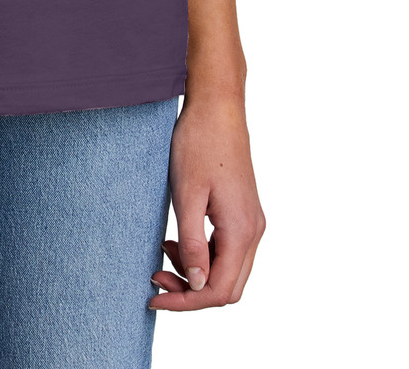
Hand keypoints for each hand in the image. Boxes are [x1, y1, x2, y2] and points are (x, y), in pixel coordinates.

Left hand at [148, 90, 264, 311]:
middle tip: (156, 278)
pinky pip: (227, 249)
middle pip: (227, 287)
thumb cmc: (199, 143)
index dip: (186, 302)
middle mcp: (254, 231)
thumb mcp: (188, 194)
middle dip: (191, 292)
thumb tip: (197, 284)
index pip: (218, 290)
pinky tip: (177, 239)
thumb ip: (193, 243)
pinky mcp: (244, 211)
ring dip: (196, 273)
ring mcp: (251, 221)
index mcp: (242, 231)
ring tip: (163, 253)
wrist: (217, 106)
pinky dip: (203, 254)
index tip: (154, 297)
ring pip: (228, 270)